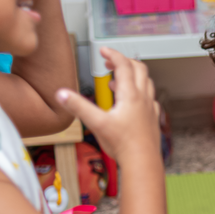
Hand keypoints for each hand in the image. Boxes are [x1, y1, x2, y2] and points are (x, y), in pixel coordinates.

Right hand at [56, 48, 159, 164]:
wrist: (143, 162)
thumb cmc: (123, 145)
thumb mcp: (96, 123)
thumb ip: (78, 107)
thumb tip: (61, 94)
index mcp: (130, 95)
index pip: (123, 65)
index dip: (113, 54)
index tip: (103, 50)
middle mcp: (143, 98)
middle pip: (139, 69)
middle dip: (124, 62)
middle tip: (109, 62)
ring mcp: (150, 108)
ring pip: (147, 82)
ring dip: (132, 76)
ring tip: (115, 82)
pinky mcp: (153, 119)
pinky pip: (150, 98)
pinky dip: (140, 92)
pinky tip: (132, 102)